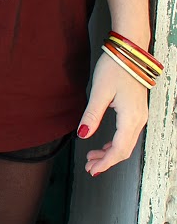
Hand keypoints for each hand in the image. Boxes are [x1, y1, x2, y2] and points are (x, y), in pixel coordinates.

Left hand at [78, 53, 149, 175]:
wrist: (129, 53)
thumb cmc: (115, 68)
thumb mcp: (99, 93)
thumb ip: (91, 116)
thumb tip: (83, 135)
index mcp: (131, 117)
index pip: (118, 149)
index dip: (105, 162)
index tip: (91, 169)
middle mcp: (139, 119)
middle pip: (124, 150)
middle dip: (107, 161)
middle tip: (89, 167)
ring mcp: (140, 116)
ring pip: (126, 144)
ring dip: (110, 153)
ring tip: (92, 157)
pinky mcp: (136, 112)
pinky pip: (127, 135)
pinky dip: (115, 144)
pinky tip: (103, 145)